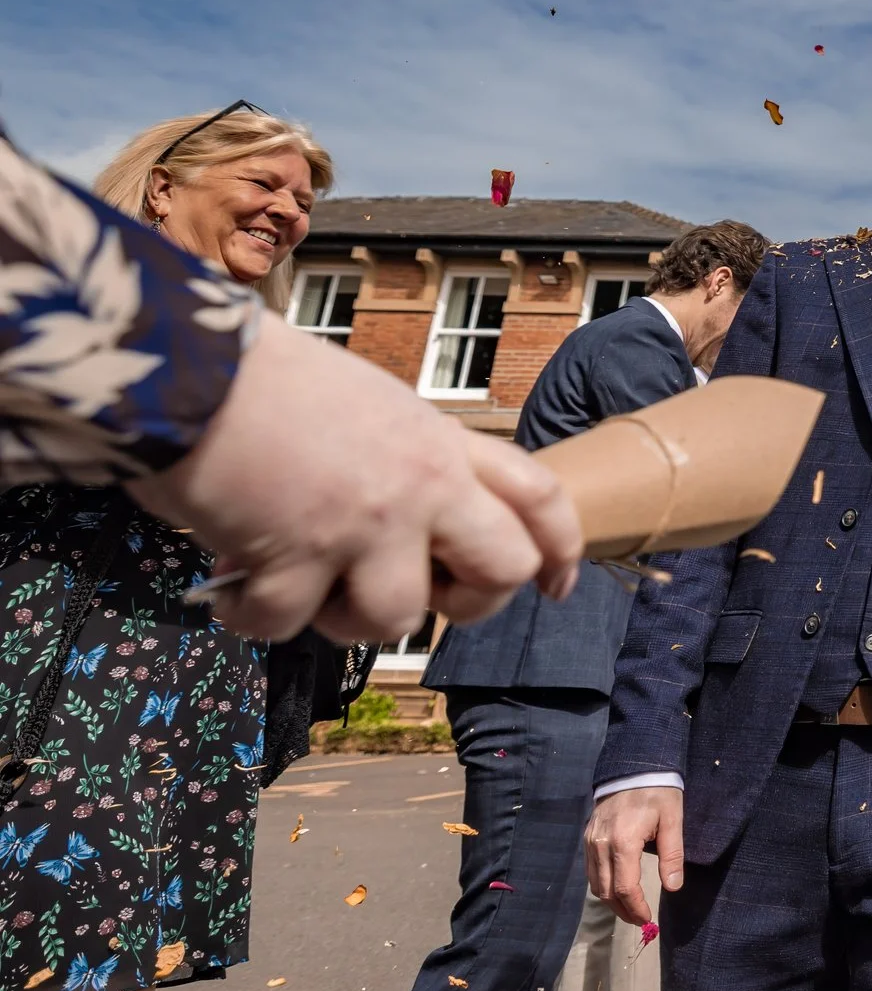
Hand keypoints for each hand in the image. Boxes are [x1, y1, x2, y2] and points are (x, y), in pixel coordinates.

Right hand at [127, 318, 581, 642]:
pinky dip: (253, 616)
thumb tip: (416, 537)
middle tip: (417, 594)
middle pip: (504, 571)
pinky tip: (234, 581)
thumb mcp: (374, 407)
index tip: (555, 584)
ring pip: (397, 619)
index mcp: (440, 444)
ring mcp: (364, 524)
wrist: (191, 363)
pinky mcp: (295, 556)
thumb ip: (412, 464)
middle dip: (470, 603)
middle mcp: (420, 486)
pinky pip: (288, 626)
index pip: (539, 496)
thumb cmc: (266, 380)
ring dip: (343, 618)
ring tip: (301, 579)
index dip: (561, 548)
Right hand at [585, 787, 683, 925]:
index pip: (625, 888)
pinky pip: (590, 870)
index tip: (648, 919)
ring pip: (594, 884)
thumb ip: (672, 855)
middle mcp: (600, 845)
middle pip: (606, 891)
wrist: (633, 766)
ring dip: (611, 901)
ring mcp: (590, 841)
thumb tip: (673, 886)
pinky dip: (603, 885)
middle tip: (640, 920)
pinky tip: (617, 889)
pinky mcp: (587, 837)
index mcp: (622, 842)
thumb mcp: (673, 820)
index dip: (636, 908)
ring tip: (630, 910)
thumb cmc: (658, 792)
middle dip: (623, 911)